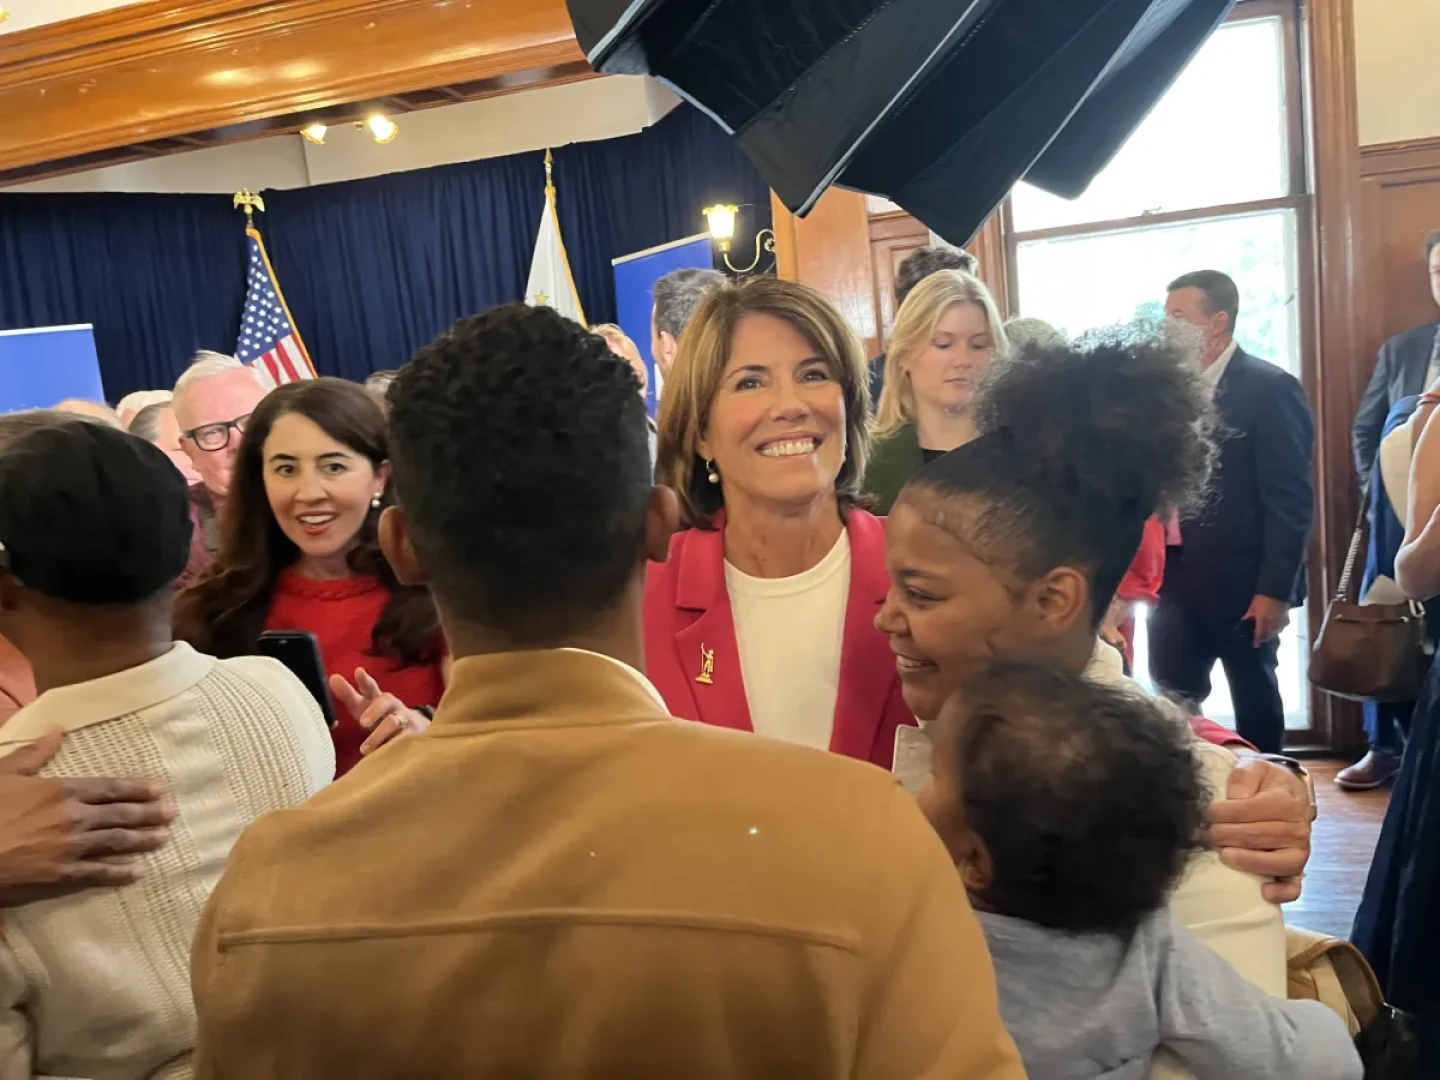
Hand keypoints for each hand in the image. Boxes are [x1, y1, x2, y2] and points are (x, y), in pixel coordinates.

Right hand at [0, 729, 173, 906]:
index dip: (137, 789)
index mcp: (61, 790)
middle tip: (172, 814)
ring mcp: (70, 848)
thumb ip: (35, 754)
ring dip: (142, 841)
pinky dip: (119, 873)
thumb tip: (58, 730)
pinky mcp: (61, 876)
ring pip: (116, 843)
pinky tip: (135, 872)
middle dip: (149, 814)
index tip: (159, 790)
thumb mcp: (5, 773)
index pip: (110, 788)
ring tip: (162, 839)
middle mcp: (73, 818)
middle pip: (121, 815)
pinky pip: (98, 874)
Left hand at [329, 668, 429, 756]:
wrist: (413, 729)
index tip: (358, 672)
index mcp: (378, 698)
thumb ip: (348, 694)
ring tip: (364, 749)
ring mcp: (404, 720)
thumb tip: (332, 677)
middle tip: (362, 722)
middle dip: (374, 710)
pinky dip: (392, 747)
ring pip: (393, 724)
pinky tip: (381, 754)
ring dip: (379, 735)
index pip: (371, 687)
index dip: (365, 680)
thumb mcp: (363, 706)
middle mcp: (392, 706)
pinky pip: (402, 740)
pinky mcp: (412, 735)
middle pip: (386, 702)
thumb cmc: (380, 716)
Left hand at [1207, 757, 1311, 902]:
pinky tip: (1264, 891)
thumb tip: (1234, 799)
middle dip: (1225, 836)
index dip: (1222, 813)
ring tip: (1223, 855)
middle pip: (1258, 837)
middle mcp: (1298, 828)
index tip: (1203, 814)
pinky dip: (1282, 892)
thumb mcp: (1253, 768)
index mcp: (1287, 802)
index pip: (1249, 811)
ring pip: (1276, 863)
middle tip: (1203, 835)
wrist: (1286, 791)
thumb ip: (1242, 778)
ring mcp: (1299, 851)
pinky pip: (1294, 885)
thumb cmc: (1265, 781)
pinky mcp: (1297, 868)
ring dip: (1247, 861)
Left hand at [1241, 595, 1288, 646]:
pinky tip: (1274, 628)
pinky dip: (1277, 629)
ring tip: (1265, 634)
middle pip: (1268, 636)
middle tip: (1259, 639)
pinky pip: (1282, 628)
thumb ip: (1249, 615)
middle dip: (1263, 638)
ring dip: (1270, 635)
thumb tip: (1243, 622)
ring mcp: (1281, 622)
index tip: (1255, 645)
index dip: (1257, 641)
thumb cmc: (1262, 597)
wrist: (1277, 590)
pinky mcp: (1287, 619)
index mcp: (1263, 620)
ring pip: (1276, 633)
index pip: (1259, 634)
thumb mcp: (1253, 606)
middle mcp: (1272, 623)